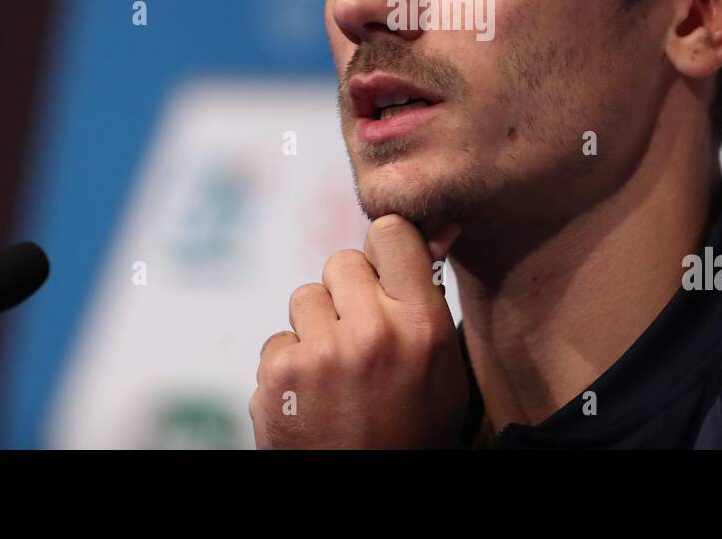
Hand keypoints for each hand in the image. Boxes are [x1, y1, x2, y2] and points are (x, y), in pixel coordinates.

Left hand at [250, 215, 466, 448]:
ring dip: (316, 328)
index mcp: (422, 324)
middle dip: (347, 293)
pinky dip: (290, 365)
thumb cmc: (413, 426)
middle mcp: (373, 332)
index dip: (384, 252)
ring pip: (306, 298)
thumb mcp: (443, 362)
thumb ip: (432, 294)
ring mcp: (321, 353)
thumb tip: (440, 226)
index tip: (384, 273)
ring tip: (337, 371)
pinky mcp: (279, 375)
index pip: (390, 233)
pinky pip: (278, 340)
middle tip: (361, 336)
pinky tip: (313, 395)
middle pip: (341, 262)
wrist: (373, 495)